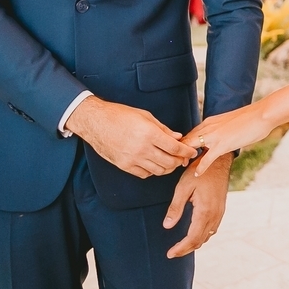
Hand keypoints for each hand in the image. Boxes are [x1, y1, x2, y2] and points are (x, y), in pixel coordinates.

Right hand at [65, 96, 197, 178]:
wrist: (96, 122)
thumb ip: (163, 129)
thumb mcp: (145, 116)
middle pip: (169, 162)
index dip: (186, 152)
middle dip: (179, 161)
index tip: (192, 152)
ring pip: (158, 171)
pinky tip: (155, 163)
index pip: (174, 148)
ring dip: (168, 167)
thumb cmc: (120, 115)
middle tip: (183, 158)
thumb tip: (178, 138)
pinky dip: (153, 171)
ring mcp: (132, 159)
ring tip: (171, 161)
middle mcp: (142, 149)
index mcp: (149, 134)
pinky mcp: (124, 166)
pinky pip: (145, 174)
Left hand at [163, 153, 232, 257]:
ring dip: (194, 244)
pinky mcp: (221, 210)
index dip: (181, 248)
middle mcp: (214, 215)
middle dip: (185, 249)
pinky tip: (194, 234)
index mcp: (205, 211)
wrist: (219, 161)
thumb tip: (167, 226)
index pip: (192, 238)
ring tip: (181, 247)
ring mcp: (219, 213)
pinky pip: (212, 229)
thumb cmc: (199, 172)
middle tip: (172, 253)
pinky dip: (202, 236)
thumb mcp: (183, 187)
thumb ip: (175, 207)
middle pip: (200, 240)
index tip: (169, 254)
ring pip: (207, 236)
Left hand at [182, 104, 274, 175]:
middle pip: (185, 139)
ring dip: (184, 157)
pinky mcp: (222, 144)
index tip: (179, 153)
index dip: (182, 144)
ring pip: (191, 147)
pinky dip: (200, 167)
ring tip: (179, 167)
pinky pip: (206, 158)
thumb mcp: (229, 122)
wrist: (262, 114)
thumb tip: (218, 137)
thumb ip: (220, 130)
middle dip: (178, 151)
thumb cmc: (250, 118)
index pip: (189, 134)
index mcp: (209, 121)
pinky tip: (196, 174)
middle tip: (174, 161)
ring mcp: (214, 136)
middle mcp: (208, 127)